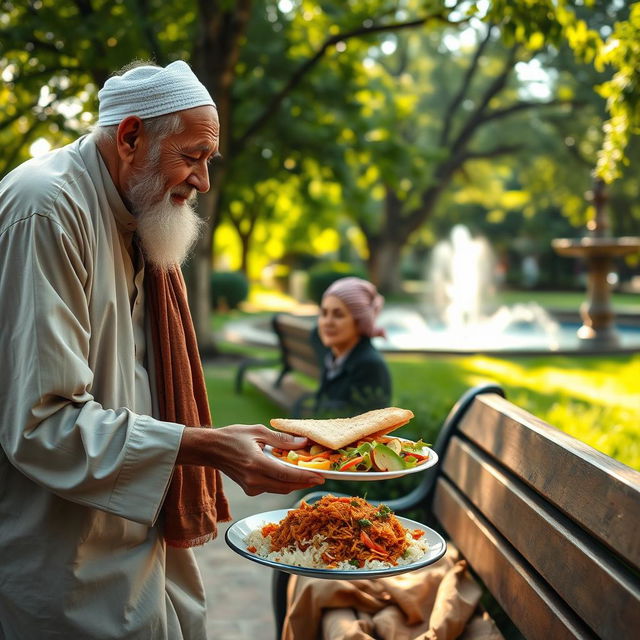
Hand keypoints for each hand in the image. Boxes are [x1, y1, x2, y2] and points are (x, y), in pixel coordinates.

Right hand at [177, 424, 324, 495]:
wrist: (210, 449)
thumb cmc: (232, 437)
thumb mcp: (258, 432)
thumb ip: (281, 440)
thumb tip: (302, 443)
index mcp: (256, 464)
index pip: (286, 475)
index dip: (306, 477)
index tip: (321, 477)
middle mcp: (254, 480)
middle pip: (286, 486)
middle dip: (305, 483)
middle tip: (320, 477)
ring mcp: (251, 487)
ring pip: (280, 489)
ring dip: (295, 483)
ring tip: (309, 475)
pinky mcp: (250, 490)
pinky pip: (272, 488)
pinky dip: (283, 482)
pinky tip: (290, 474)